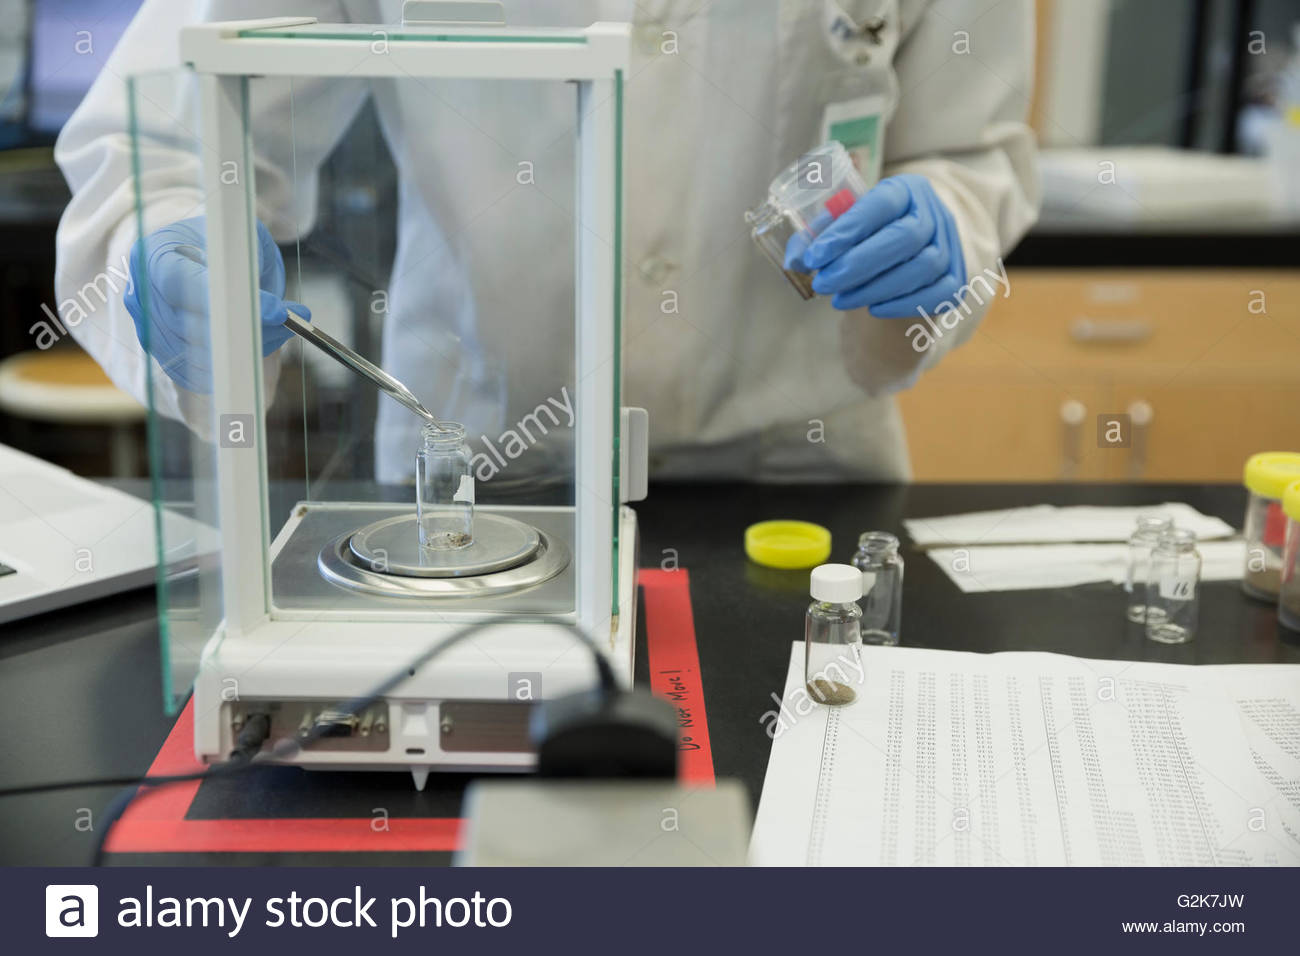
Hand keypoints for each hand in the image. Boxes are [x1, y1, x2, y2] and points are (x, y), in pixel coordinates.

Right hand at [124, 216, 309, 392]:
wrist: (195, 256)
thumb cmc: (218, 242)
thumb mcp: (238, 235)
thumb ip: (250, 263)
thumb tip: (272, 308)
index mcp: (153, 255)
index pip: (189, 284)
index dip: (235, 302)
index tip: (277, 311)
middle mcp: (143, 295)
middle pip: (200, 326)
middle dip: (255, 327)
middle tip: (291, 321)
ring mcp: (150, 329)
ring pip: (206, 354)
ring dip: (253, 346)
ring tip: (282, 328)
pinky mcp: (165, 356)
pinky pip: (204, 373)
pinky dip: (238, 363)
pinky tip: (263, 344)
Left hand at [794, 174, 965, 317]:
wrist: (901, 261)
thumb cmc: (866, 238)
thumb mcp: (842, 228)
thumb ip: (816, 238)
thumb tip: (793, 260)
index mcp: (905, 190)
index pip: (880, 204)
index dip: (847, 230)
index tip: (814, 256)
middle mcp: (934, 213)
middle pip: (906, 237)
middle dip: (858, 264)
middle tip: (824, 283)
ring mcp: (950, 246)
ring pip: (922, 266)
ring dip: (876, 287)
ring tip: (840, 300)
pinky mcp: (956, 279)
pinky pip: (937, 294)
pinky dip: (902, 303)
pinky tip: (873, 308)